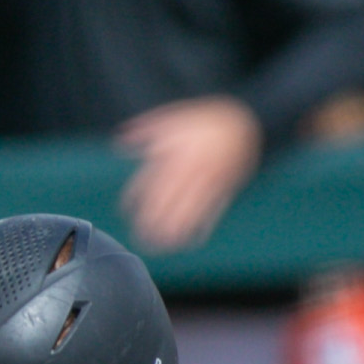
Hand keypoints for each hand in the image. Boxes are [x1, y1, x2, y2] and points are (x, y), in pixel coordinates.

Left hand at [115, 96, 261, 251]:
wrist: (244, 121)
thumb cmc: (204, 121)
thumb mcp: (173, 117)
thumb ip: (144, 130)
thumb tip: (119, 142)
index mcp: (174, 153)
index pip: (149, 179)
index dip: (134, 197)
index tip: (125, 212)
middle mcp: (190, 170)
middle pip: (167, 201)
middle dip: (151, 221)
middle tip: (139, 237)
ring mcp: (208, 181)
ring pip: (188, 211)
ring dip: (174, 231)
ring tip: (162, 246)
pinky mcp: (224, 189)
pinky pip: (212, 212)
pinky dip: (201, 229)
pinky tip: (190, 241)